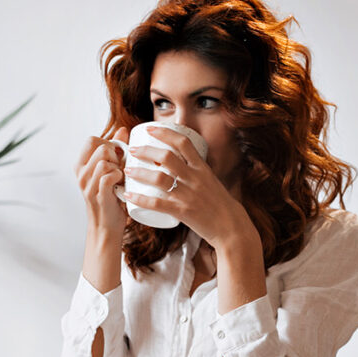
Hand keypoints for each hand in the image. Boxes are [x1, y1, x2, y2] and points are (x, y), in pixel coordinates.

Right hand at [74, 127, 129, 237]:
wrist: (107, 226)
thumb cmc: (111, 197)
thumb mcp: (110, 170)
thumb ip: (115, 149)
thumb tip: (124, 129)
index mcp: (81, 165)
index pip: (91, 139)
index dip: (108, 143)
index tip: (116, 156)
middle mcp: (80, 173)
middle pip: (100, 147)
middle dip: (115, 155)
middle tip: (119, 168)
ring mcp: (87, 184)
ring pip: (104, 161)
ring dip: (118, 168)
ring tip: (120, 178)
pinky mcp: (97, 194)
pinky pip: (109, 175)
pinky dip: (118, 178)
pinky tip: (120, 185)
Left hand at [123, 126, 255, 249]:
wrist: (230, 227)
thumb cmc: (220, 204)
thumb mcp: (210, 181)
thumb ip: (195, 171)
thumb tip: (178, 162)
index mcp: (202, 168)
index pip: (183, 143)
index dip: (165, 133)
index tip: (151, 129)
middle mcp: (194, 178)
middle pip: (166, 157)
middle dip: (146, 151)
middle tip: (133, 150)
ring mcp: (187, 195)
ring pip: (158, 178)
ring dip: (139, 172)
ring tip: (127, 170)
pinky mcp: (182, 211)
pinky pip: (156, 203)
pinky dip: (140, 198)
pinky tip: (128, 195)